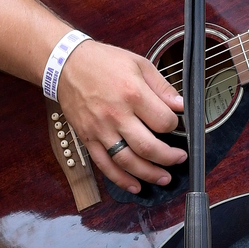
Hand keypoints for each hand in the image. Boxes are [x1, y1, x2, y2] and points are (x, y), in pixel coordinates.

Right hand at [56, 41, 186, 194]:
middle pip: (148, 147)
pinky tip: (135, 185)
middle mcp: (116, 115)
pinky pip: (105, 165)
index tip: (177, 125)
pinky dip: (121, 180)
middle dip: (168, 157)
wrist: (67, 64)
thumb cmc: (104, 61)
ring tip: (164, 178)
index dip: (175, 126)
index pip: (163, 121)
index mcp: (132, 93)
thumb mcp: (139, 64)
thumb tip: (181, 105)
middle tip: (179, 158)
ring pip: (127, 161)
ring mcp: (100, 130)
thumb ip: (161, 86)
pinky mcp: (87, 138)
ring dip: (149, 174)